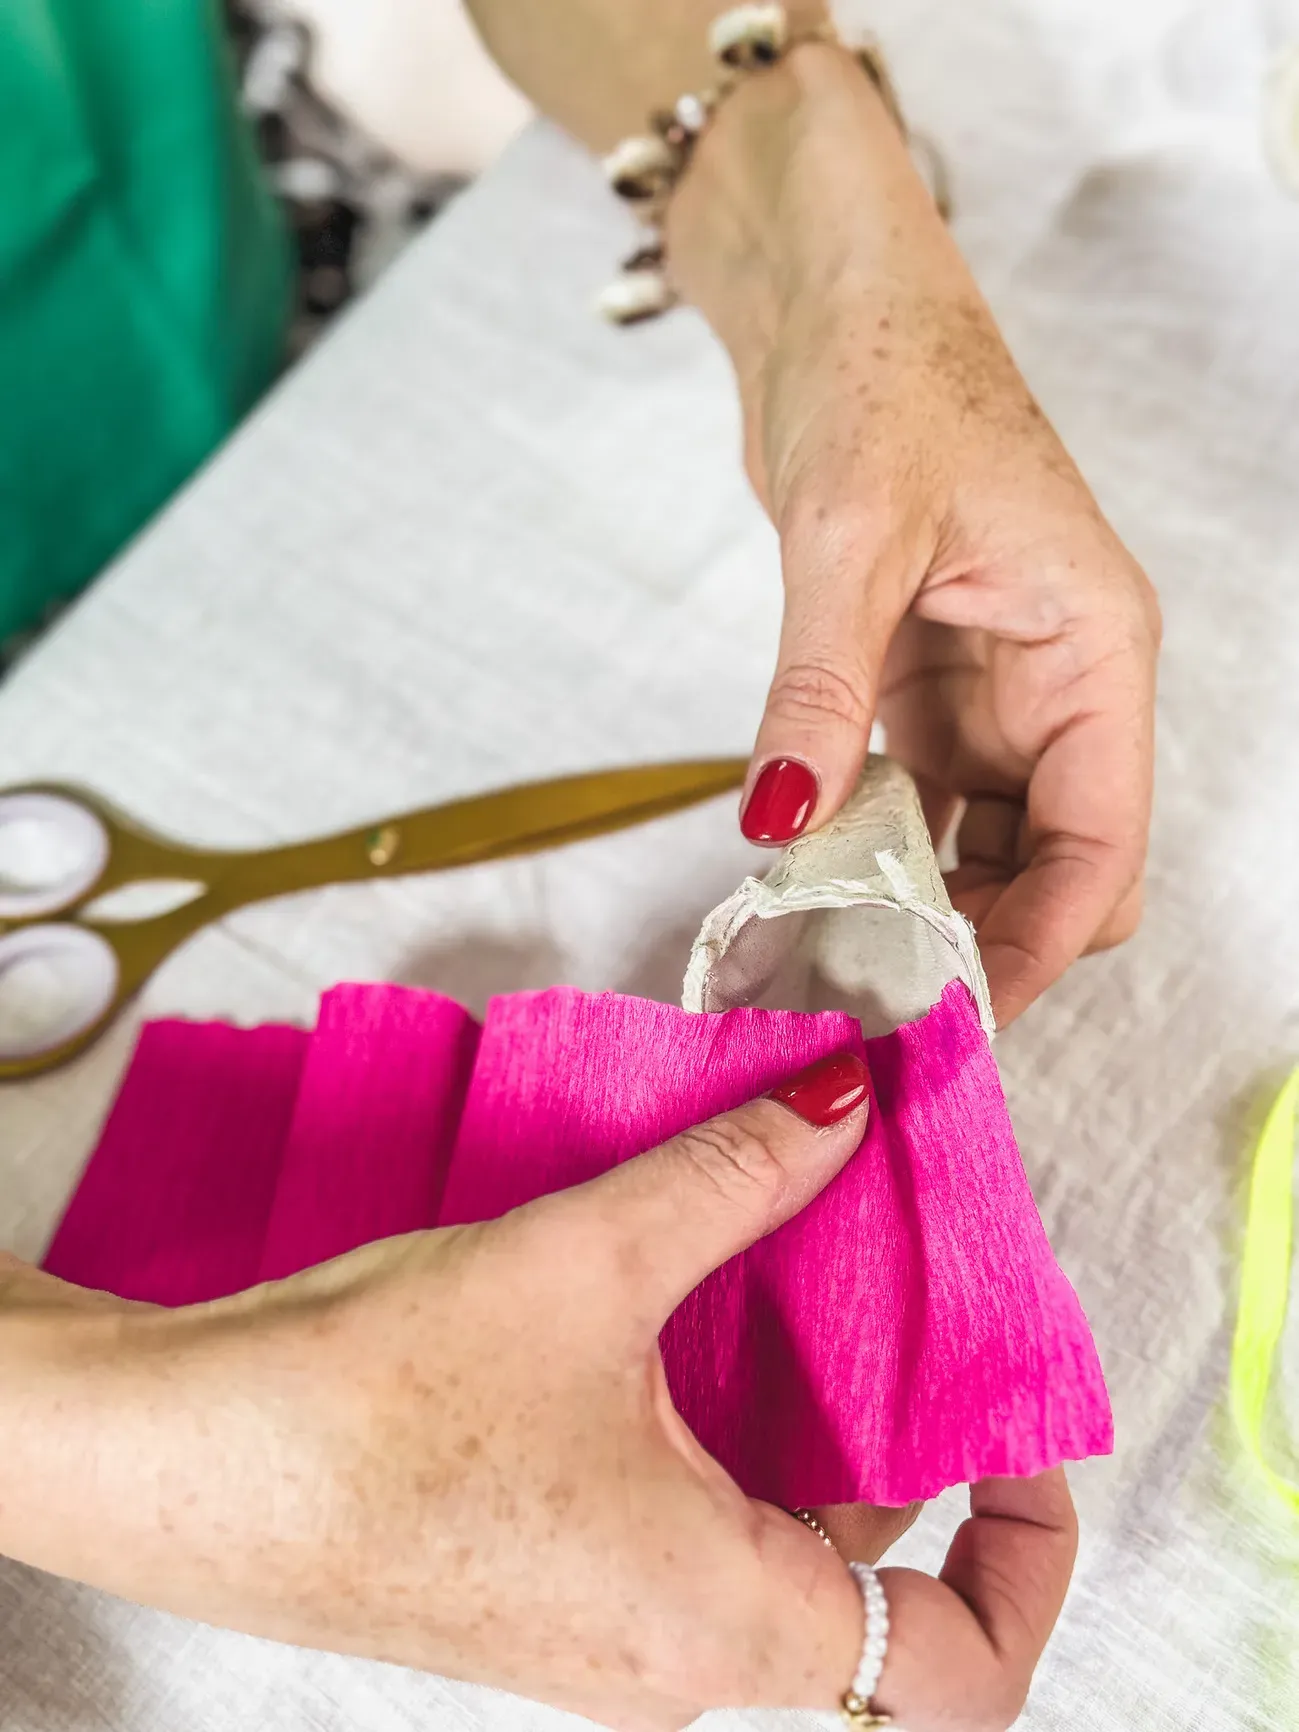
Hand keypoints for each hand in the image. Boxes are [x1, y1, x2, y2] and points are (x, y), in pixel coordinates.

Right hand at [1, 1058, 1074, 1730]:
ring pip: (768, 1534)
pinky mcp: (540, 1579)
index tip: (1021, 1431)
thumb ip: (738, 1176)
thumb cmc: (367, 1397)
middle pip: (866, 1574)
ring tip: (797, 1264)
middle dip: (902, 1427)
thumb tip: (846, 1100)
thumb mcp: (587, 1261)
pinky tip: (687, 1300)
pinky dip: (719, 1418)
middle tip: (898, 1288)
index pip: (952, 1674)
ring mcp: (599, 1627)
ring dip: (801, 1409)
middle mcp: (669, 1655)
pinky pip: (684, 1517)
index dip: (1025, 1555)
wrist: (172, 1457)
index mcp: (713, 1623)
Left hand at [669, 40, 1160, 1024]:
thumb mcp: (852, 541)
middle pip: (1051, 867)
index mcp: (1095, 651)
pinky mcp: (923, 692)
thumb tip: (780, 821)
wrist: (834, 308)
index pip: (1100, 844)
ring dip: (920, 906)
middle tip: (876, 998)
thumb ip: (821, 690)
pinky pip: (917, 806)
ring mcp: (991, 697)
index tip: (956, 1011)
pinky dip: (873, 852)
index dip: (1039, 942)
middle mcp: (1059, 688)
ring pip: (983, 849)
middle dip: (978, 940)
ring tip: (832, 958)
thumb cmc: (884, 377)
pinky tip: (810, 882)